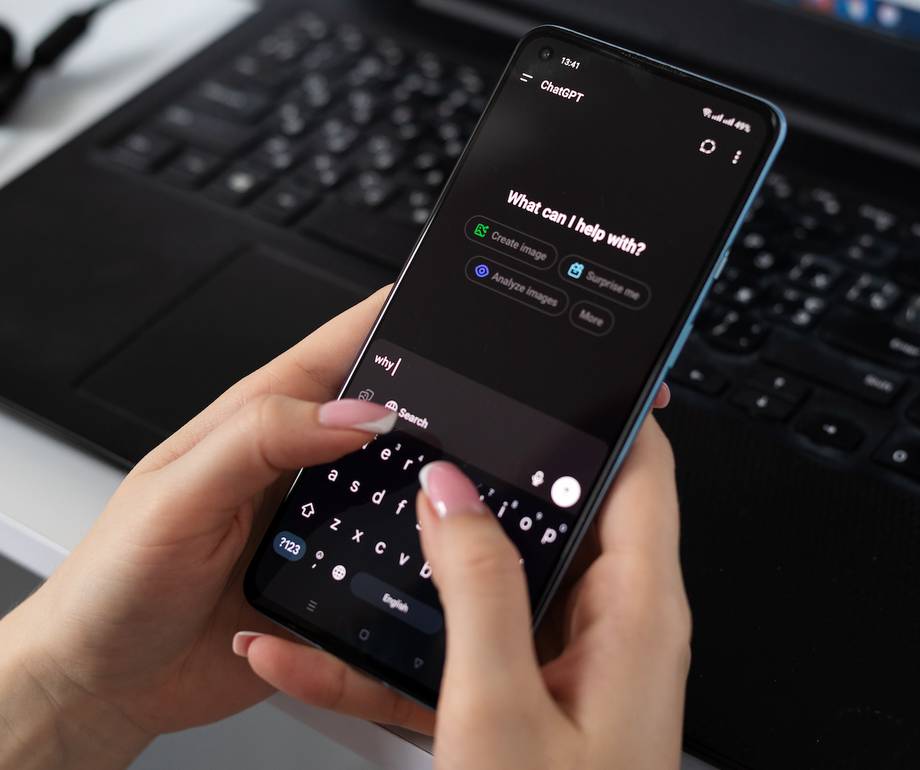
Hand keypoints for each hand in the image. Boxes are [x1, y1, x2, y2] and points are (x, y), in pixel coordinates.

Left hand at [0, 287, 429, 768]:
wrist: (107, 681)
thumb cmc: (117, 578)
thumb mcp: (178, 493)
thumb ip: (262, 438)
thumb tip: (356, 413)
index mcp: (260, 421)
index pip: (340, 348)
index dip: (393, 321)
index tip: (447, 315)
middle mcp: (298, 467)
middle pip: (386, 416)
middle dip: (434, 408)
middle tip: (476, 420)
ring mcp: (320, 525)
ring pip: (402, 488)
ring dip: (430, 490)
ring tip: (457, 497)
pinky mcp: (334, 580)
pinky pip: (393, 562)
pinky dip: (416, 558)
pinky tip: (427, 565)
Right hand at [243, 396, 688, 769]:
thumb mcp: (501, 710)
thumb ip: (478, 588)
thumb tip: (449, 493)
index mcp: (634, 611)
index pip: (640, 472)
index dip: (610, 411)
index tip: (564, 368)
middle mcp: (607, 627)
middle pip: (556, 513)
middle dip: (489, 475)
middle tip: (423, 437)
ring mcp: (560, 663)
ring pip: (489, 581)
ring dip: (420, 565)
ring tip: (354, 532)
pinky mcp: (518, 697)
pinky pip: (454, 650)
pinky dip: (390, 649)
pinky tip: (312, 652)